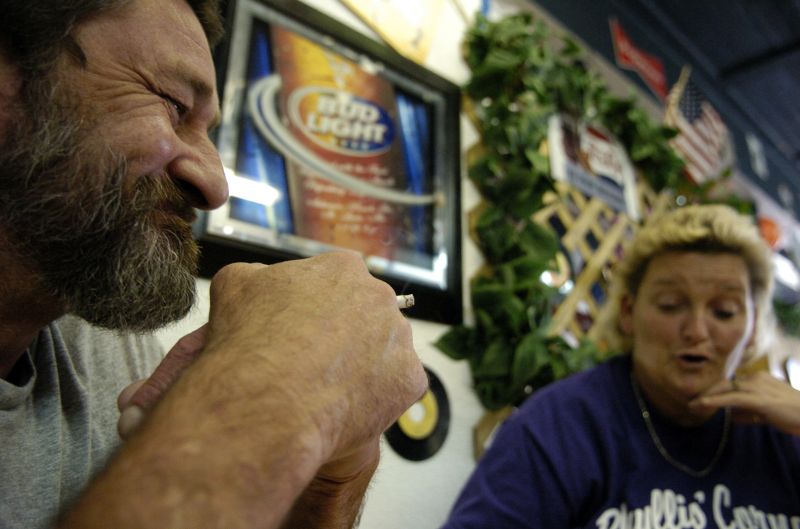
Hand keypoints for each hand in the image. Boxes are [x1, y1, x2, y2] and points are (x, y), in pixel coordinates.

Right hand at [118, 251, 425, 480]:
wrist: (267, 403)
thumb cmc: (247, 342)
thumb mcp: (235, 285)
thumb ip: (258, 276)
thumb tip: (262, 282)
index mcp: (343, 268)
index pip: (336, 283)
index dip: (314, 309)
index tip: (299, 331)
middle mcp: (380, 296)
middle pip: (365, 315)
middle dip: (344, 336)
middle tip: (313, 363)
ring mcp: (400, 338)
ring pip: (384, 352)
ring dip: (363, 366)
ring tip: (327, 390)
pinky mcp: (411, 379)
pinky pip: (396, 388)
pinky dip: (376, 399)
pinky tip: (346, 408)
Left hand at [689, 372, 799, 435]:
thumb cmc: (793, 415)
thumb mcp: (766, 412)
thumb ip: (749, 412)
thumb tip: (731, 416)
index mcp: (758, 379)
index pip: (730, 384)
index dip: (714, 392)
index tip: (700, 400)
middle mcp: (756, 379)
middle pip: (724, 384)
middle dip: (707, 393)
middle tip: (691, 403)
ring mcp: (758, 387)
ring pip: (726, 390)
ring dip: (707, 398)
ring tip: (692, 406)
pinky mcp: (760, 399)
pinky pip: (733, 399)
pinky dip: (716, 401)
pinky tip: (704, 405)